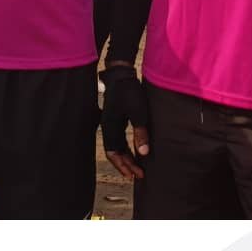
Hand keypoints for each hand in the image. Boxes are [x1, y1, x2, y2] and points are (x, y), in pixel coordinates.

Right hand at [100, 65, 148, 179]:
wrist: (121, 75)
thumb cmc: (129, 92)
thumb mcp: (138, 112)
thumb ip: (140, 132)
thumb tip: (143, 154)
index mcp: (110, 127)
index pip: (113, 153)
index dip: (122, 166)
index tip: (133, 175)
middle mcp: (108, 127)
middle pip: (115, 152)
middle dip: (126, 165)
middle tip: (138, 175)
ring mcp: (111, 123)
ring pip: (117, 146)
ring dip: (127, 157)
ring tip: (138, 168)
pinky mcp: (116, 119)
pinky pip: (120, 138)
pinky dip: (127, 148)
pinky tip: (136, 151)